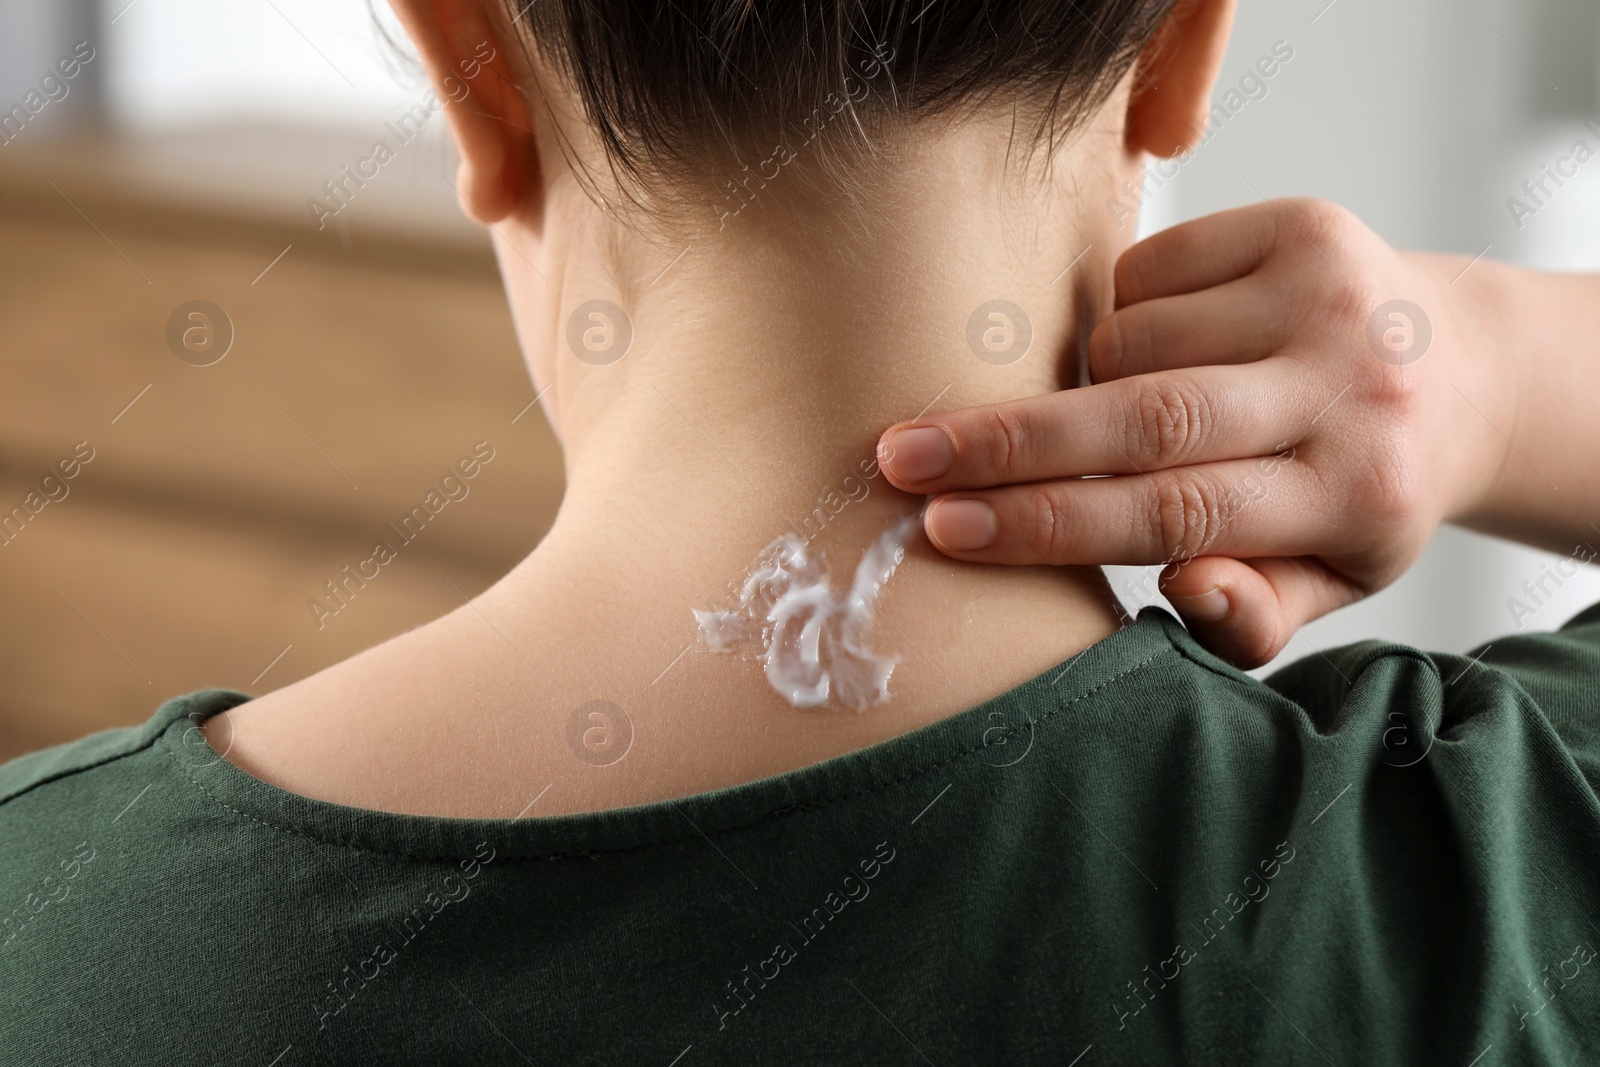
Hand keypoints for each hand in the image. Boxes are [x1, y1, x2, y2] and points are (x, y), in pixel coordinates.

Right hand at [876, 200, 1513, 667]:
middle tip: (904, 457)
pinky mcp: (1305, 227)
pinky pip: (1148, 271)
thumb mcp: (1331, 578)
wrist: (1461, 368)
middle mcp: (1352, 389)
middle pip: (1149, 418)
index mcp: (1358, 495)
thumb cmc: (1365, 490)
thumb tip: (1182, 588)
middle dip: (1008, 442)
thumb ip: (1256, 611)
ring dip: (1087, 380)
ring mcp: (1329, 295)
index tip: (946, 529)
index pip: (1178, 513)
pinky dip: (1123, 314)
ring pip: (1132, 339)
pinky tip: (1163, 342)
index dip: (1051, 523)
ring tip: (1119, 404)